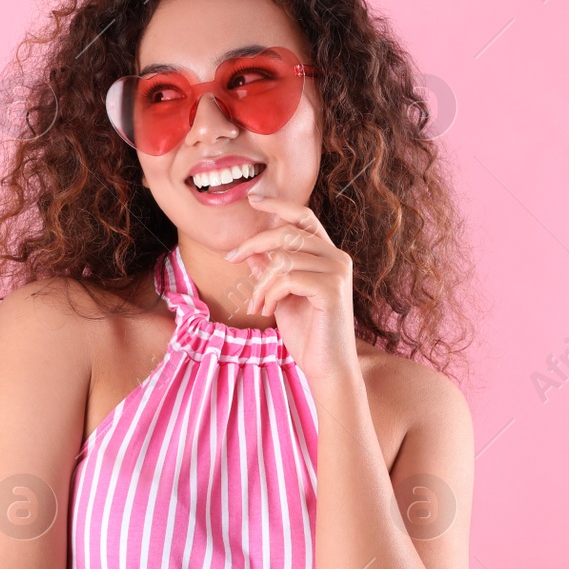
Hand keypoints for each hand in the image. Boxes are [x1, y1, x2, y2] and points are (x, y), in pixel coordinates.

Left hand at [224, 193, 358, 384]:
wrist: (327, 368)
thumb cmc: (307, 335)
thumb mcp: (281, 298)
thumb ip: (271, 272)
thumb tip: (251, 251)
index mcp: (328, 256)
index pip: (304, 217)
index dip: (278, 206)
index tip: (253, 200)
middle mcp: (337, 258)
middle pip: (287, 233)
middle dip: (253, 243)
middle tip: (231, 258)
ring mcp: (337, 272)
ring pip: (283, 257)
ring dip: (260, 282)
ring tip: (256, 304)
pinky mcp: (332, 288)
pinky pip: (287, 277)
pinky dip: (269, 293)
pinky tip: (267, 310)